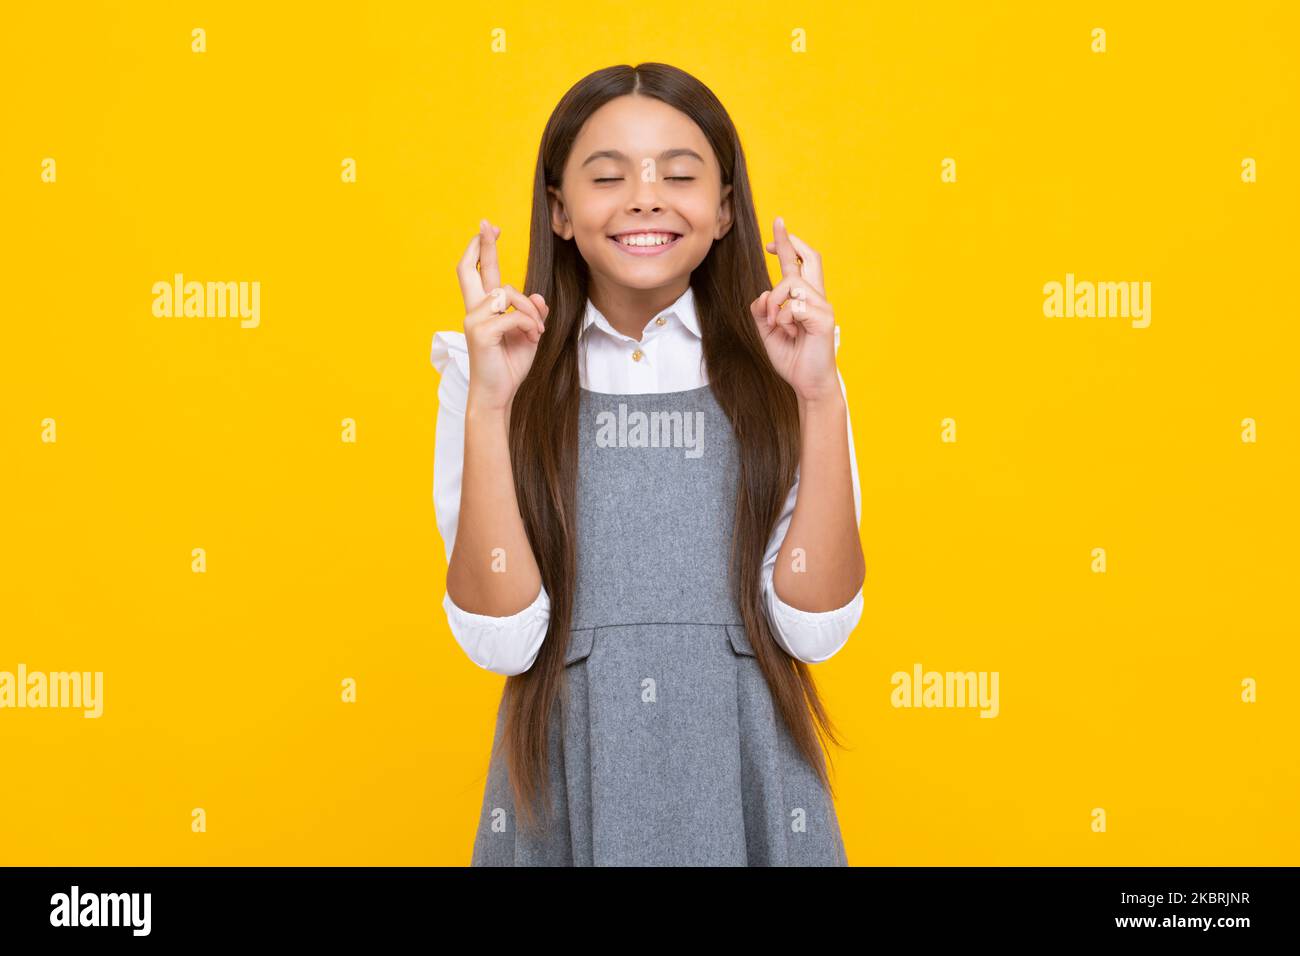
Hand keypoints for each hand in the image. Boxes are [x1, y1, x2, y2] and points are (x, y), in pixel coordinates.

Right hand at [455, 218, 547, 412]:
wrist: (498, 395)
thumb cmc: (509, 367)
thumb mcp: (528, 335)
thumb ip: (532, 314)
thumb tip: (538, 296)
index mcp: (484, 309)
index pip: (480, 273)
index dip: (482, 249)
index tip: (489, 228)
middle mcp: (474, 311)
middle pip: (471, 270)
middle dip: (482, 245)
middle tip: (488, 224)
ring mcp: (474, 320)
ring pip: (508, 294)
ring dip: (530, 311)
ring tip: (536, 331)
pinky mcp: (479, 333)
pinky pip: (513, 317)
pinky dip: (529, 326)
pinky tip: (532, 339)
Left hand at [750, 216, 839, 403]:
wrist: (808, 384)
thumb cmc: (793, 358)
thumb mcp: (768, 333)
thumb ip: (762, 312)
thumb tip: (761, 294)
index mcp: (804, 300)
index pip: (798, 265)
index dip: (786, 247)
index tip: (772, 236)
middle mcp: (816, 298)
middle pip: (810, 258)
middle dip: (791, 240)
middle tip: (777, 226)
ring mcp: (823, 307)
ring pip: (790, 283)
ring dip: (773, 303)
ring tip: (774, 324)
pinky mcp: (824, 319)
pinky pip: (795, 305)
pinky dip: (783, 318)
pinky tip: (787, 332)